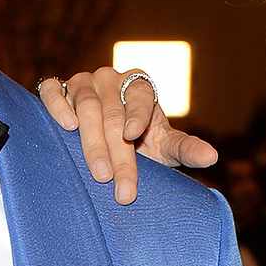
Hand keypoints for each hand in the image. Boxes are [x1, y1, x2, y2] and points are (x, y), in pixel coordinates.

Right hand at [37, 67, 217, 204]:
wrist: (105, 138)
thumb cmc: (139, 141)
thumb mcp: (163, 145)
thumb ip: (185, 148)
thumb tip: (213, 157)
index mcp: (140, 84)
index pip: (140, 97)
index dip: (137, 115)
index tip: (133, 136)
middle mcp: (111, 79)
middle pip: (112, 112)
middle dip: (117, 152)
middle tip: (121, 187)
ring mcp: (83, 82)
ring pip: (85, 105)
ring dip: (91, 140)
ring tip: (99, 172)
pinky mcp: (58, 89)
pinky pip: (53, 91)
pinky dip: (58, 105)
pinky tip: (66, 125)